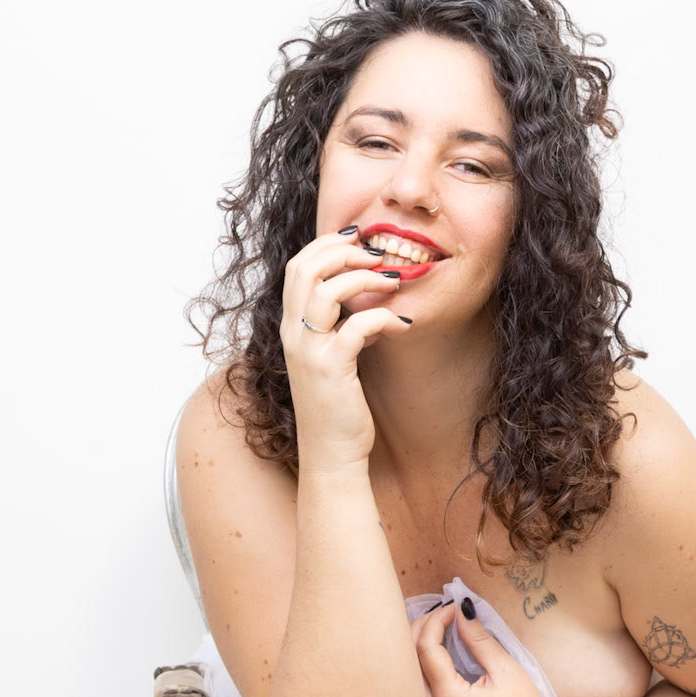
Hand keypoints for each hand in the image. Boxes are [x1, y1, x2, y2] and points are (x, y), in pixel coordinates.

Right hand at [280, 226, 409, 472]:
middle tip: (378, 254)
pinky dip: (383, 317)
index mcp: (292, 328)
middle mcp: (293, 335)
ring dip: (364, 277)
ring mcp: (309, 352)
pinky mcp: (331, 370)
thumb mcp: (336, 360)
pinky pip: (357, 326)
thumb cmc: (338, 409)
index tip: (359, 241)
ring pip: (327, 291)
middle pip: (305, 268)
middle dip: (343, 251)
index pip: (298, 267)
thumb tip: (369, 304)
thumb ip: (344, 328)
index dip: (327, 245)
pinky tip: (403, 325)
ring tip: (394, 280)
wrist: (332, 455)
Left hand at [412, 600, 554, 696]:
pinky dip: (417, 668)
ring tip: (435, 629)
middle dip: (420, 630)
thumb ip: (478, 639)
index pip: (426, 649)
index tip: (453, 608)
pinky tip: (431, 654)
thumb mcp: (506, 672)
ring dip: (414, 648)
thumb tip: (461, 610)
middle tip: (441, 614)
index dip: (436, 620)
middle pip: (405, 662)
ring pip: (404, 678)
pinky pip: (411, 693)